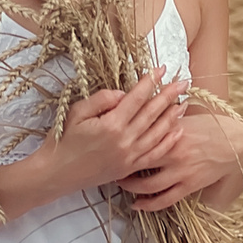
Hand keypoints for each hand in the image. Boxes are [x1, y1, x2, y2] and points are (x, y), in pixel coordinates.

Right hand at [45, 67, 188, 198]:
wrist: (58, 173)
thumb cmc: (63, 140)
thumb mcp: (76, 112)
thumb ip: (101, 100)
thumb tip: (123, 94)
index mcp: (111, 124)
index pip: (136, 98)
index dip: (150, 82)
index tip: (161, 69)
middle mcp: (124, 140)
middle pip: (152, 113)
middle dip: (169, 96)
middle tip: (183, 82)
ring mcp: (129, 156)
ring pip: (158, 133)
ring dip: (172, 117)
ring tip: (184, 102)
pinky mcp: (130, 168)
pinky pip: (155, 154)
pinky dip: (168, 142)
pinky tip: (177, 131)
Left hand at [120, 111, 242, 212]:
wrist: (233, 141)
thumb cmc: (206, 126)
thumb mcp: (181, 116)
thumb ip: (159, 118)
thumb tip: (136, 111)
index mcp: (168, 130)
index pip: (137, 135)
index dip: (120, 141)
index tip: (107, 143)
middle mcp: (172, 151)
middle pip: (137, 161)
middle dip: (120, 166)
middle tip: (108, 166)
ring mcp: (181, 170)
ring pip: (147, 185)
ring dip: (130, 187)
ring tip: (120, 184)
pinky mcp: (189, 185)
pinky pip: (165, 200)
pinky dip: (148, 204)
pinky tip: (137, 205)